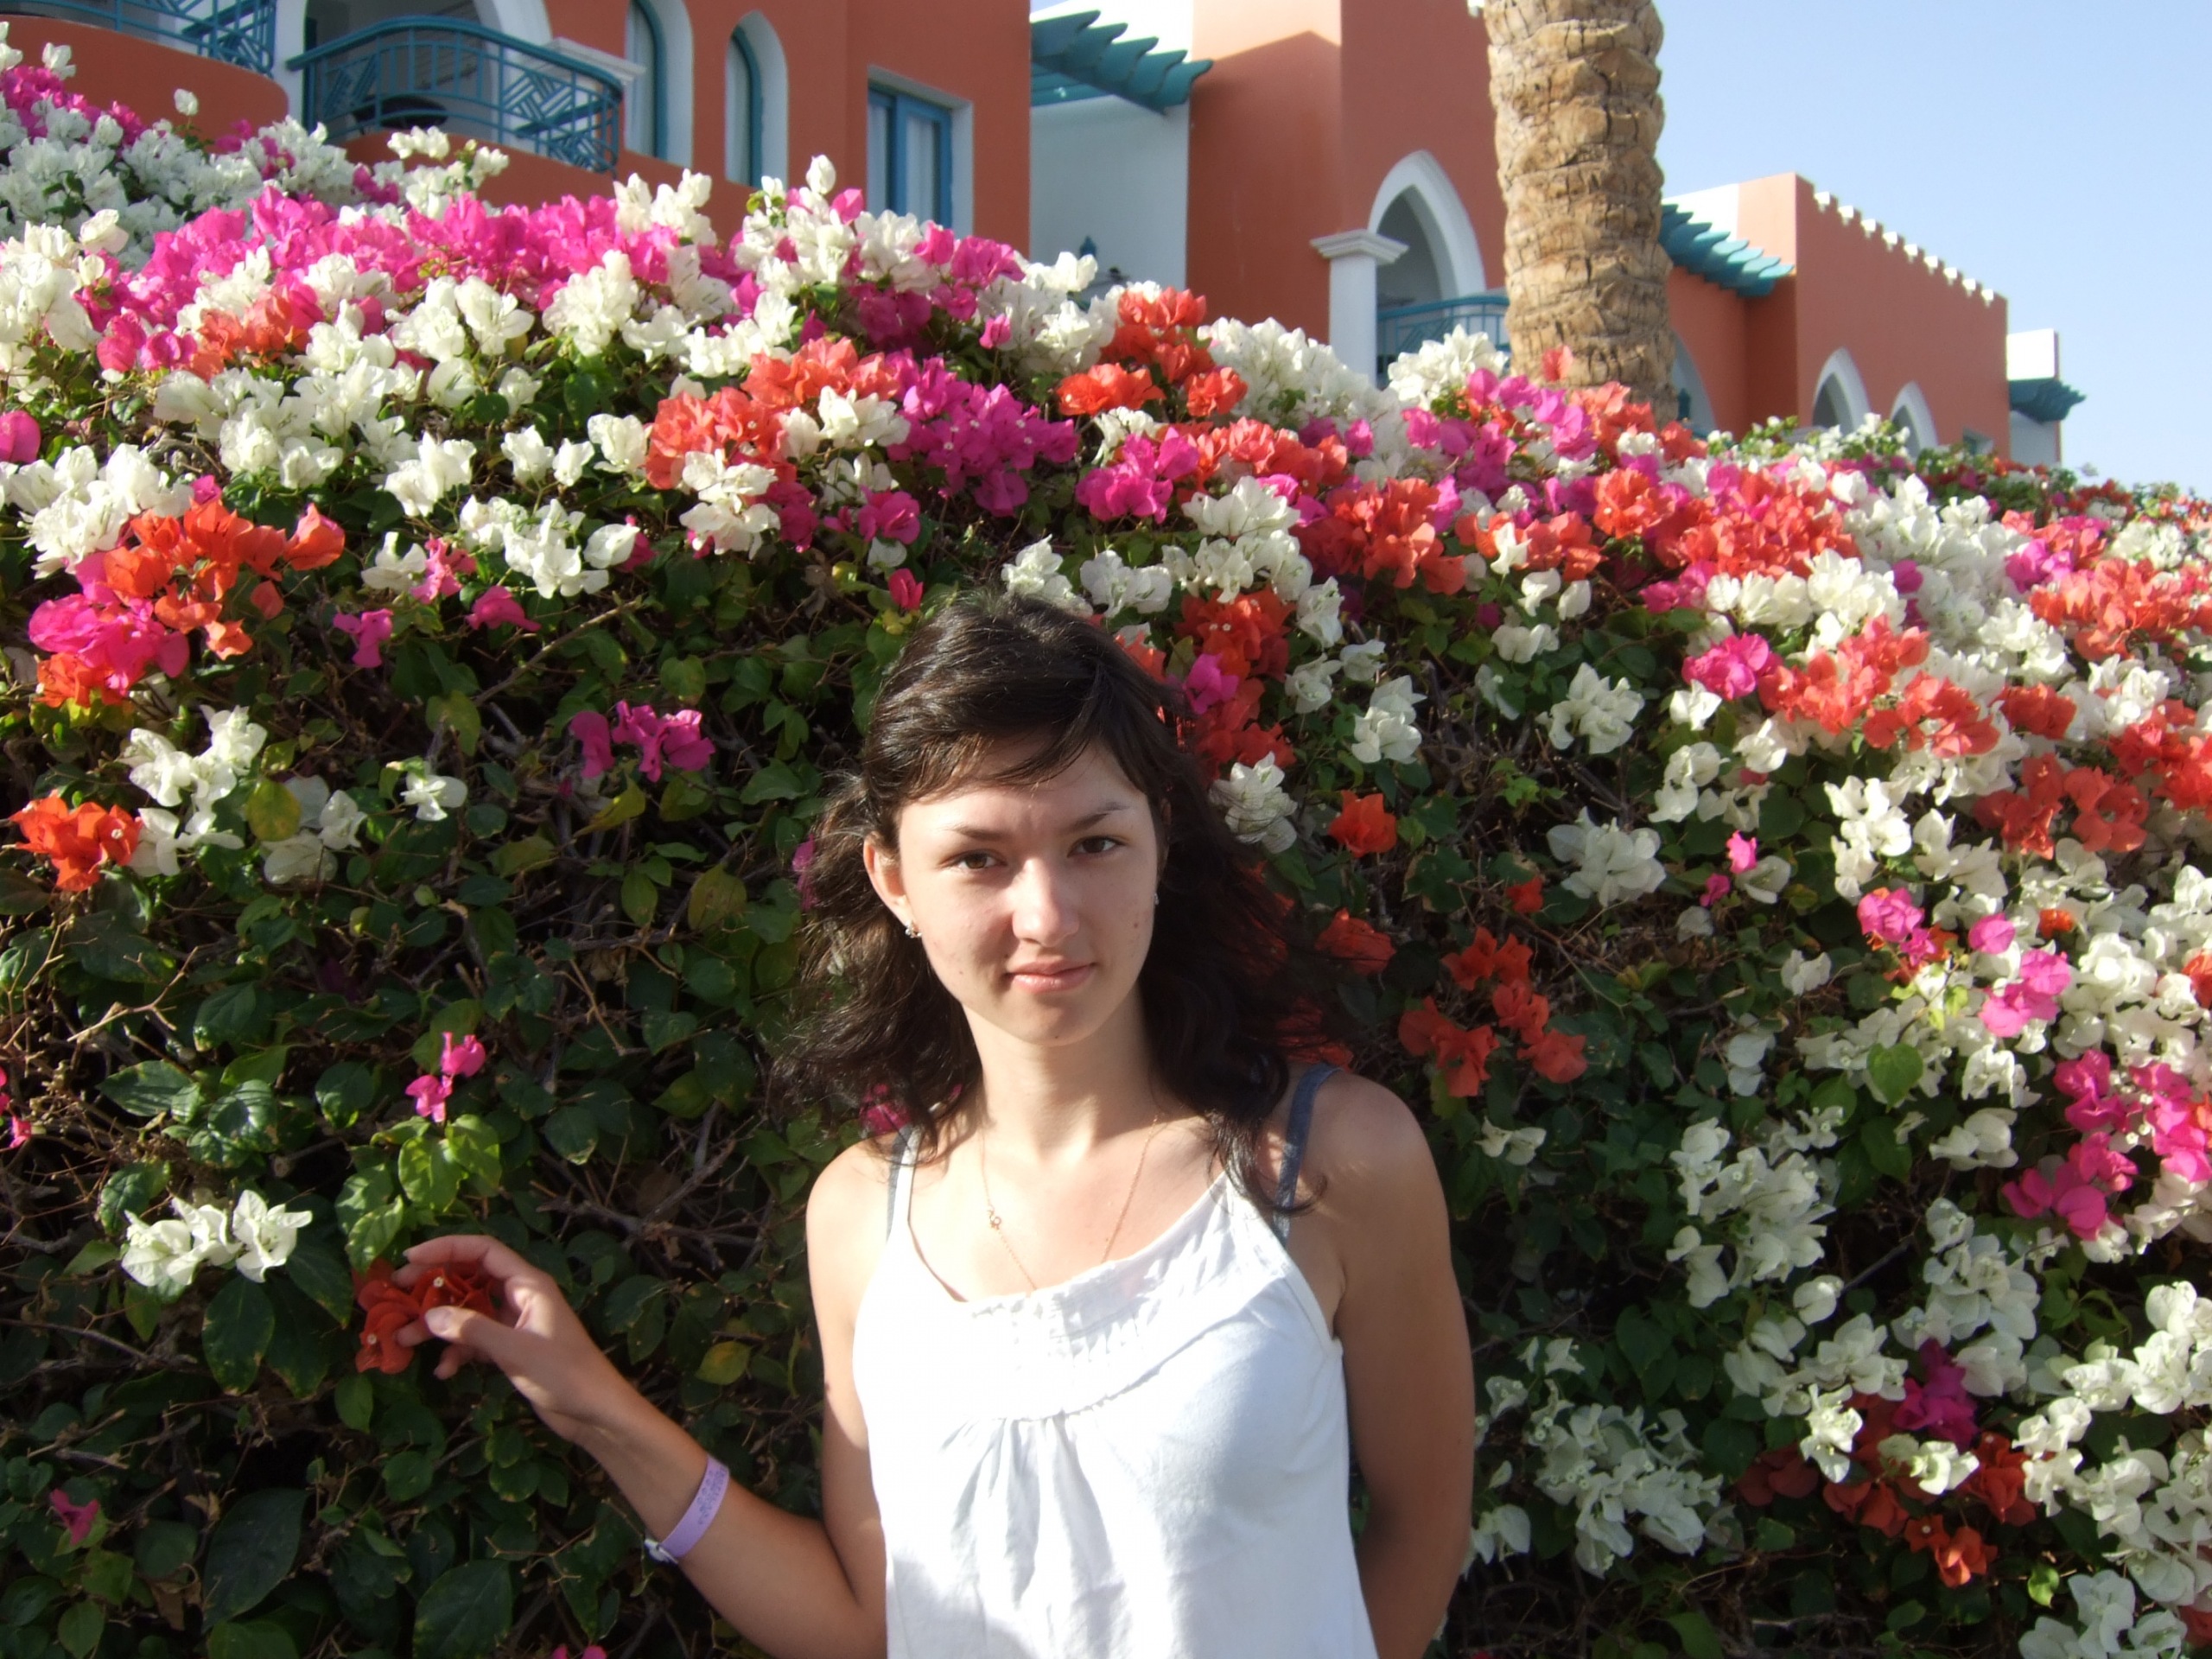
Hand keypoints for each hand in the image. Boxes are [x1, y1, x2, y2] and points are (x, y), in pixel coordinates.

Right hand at [395, 1234, 640, 1444]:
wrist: (594, 1411)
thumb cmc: (564, 1373)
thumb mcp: (514, 1349)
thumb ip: (472, 1329)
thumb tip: (429, 1317)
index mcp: (528, 1283)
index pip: (483, 1250)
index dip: (447, 1248)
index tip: (410, 1257)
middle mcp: (520, 1297)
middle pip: (470, 1279)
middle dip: (433, 1287)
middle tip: (397, 1295)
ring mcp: (515, 1323)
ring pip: (468, 1312)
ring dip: (439, 1325)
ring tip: (405, 1339)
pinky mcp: (511, 1349)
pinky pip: (475, 1341)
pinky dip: (457, 1352)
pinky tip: (443, 1371)